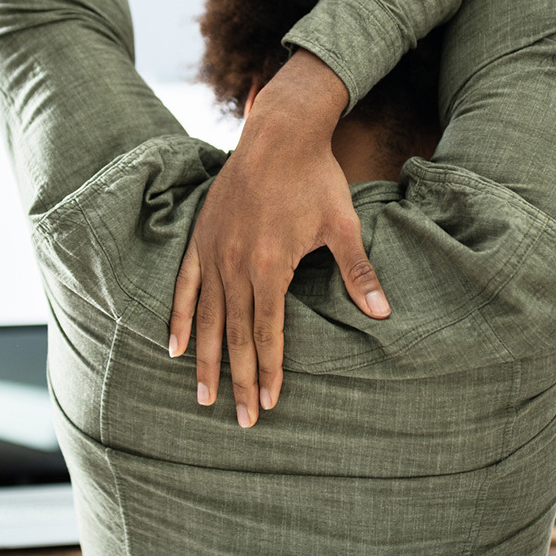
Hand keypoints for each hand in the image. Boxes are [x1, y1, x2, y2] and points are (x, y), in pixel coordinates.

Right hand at [167, 52, 389, 427]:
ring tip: (202, 397)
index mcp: (270, 265)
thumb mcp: (342, 225)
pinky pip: (184, 287)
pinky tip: (173, 347)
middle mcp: (235, 264)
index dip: (268, 370)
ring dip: (205, 360)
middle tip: (240, 420)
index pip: (266, 332)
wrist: (279, 134)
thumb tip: (382, 312)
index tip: (270, 403)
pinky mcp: (200, 238)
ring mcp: (213, 252)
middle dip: (237, 381)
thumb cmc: (315, 178)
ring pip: (206, 318)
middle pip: (234, 335)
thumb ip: (357, 272)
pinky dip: (178, 318)